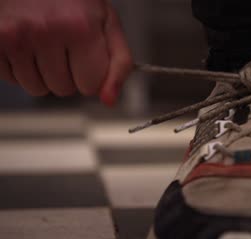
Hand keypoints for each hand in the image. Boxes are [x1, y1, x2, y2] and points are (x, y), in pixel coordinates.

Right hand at [0, 0, 132, 105]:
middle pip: (64, 90)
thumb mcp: (108, 25)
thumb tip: (109, 99)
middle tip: (65, 47)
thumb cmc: (75, 1)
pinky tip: (28, 45)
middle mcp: (47, 31)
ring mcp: (16, 37)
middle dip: (69, 74)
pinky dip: (21, 68)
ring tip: (46, 45)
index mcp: (80, 28)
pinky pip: (12, 80)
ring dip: (44, 74)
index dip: (92, 73)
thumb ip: (119, 63)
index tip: (87, 55)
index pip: (90, 86)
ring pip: (38, 89)